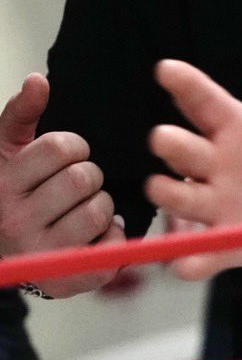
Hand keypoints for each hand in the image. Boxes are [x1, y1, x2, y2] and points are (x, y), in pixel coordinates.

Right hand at [0, 74, 122, 297]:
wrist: (2, 255)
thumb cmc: (11, 194)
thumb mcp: (6, 152)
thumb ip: (21, 114)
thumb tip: (38, 79)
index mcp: (3, 183)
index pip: (60, 147)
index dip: (74, 148)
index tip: (66, 158)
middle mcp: (16, 219)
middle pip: (84, 178)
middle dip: (89, 176)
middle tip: (77, 187)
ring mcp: (41, 252)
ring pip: (100, 210)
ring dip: (102, 206)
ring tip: (83, 210)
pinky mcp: (67, 280)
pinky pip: (112, 246)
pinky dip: (112, 236)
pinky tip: (94, 235)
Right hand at [146, 20, 241, 278]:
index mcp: (231, 126)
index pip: (199, 100)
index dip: (183, 84)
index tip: (168, 70)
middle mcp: (213, 164)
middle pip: (179, 150)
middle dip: (170, 144)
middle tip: (168, 139)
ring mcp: (216, 204)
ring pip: (178, 197)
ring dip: (169, 194)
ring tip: (167, 189)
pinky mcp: (228, 242)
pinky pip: (203, 252)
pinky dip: (191, 259)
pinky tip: (184, 264)